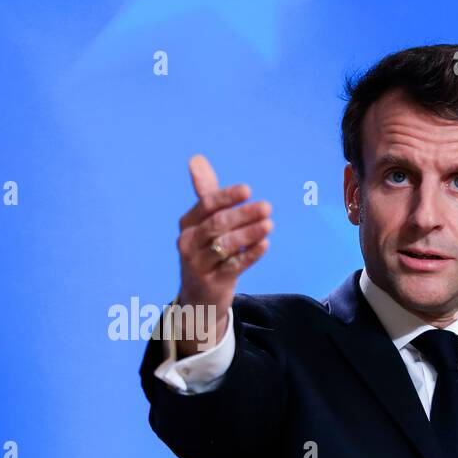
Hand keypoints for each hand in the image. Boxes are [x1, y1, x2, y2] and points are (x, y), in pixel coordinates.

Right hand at [173, 155, 272, 357]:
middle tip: (267, 207)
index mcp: (187, 224)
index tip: (248, 190)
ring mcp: (197, 265)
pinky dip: (250, 255)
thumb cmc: (206, 252)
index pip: (206, 205)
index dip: (226, 197)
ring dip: (249, 233)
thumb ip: (205, 193)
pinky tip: (265, 245)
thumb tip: (196, 159)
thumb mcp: (203, 224)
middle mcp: (187, 244)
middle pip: (217, 225)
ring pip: (225, 245)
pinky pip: (233, 266)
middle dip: (243, 215)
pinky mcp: (211, 283)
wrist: (198, 298)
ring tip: (269, 225)